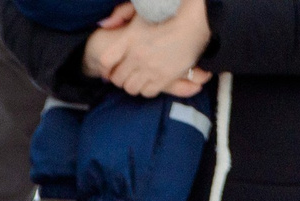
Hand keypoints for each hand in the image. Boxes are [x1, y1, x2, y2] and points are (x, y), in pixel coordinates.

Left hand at [92, 0, 210, 98]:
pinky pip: (147, 92)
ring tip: (136, 77)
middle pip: (117, 78)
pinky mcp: (165, 78)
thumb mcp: (141, 10)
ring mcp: (151, 68)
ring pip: (131, 88)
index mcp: (130, 38)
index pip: (105, 60)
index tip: (108, 67)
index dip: (105, 66)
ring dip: (132, 83)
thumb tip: (105, 24)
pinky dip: (146, 88)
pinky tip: (149, 80)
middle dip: (118, 77)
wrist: (194, 22)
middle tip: (124, 73)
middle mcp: (138, 55)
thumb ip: (121, 13)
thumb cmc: (167, 14)